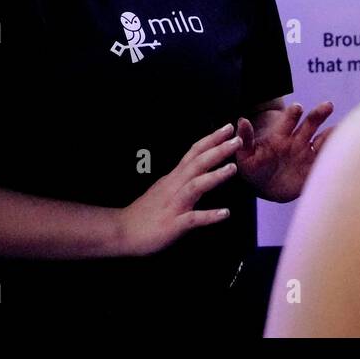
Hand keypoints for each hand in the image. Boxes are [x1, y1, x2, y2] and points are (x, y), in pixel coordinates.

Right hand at [116, 123, 242, 256]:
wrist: (122, 231)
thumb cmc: (143, 212)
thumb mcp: (162, 188)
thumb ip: (178, 179)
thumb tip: (194, 170)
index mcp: (173, 178)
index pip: (194, 152)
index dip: (211, 139)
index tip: (227, 127)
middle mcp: (174, 186)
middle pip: (197, 163)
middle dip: (218, 150)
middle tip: (237, 139)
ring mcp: (174, 205)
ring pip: (196, 186)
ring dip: (215, 176)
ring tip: (233, 168)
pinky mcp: (173, 224)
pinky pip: (193, 219)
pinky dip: (209, 215)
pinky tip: (225, 213)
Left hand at [235, 101, 334, 201]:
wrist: (265, 187)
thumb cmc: (254, 168)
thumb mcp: (245, 155)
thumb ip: (245, 139)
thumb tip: (241, 120)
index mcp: (280, 136)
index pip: (288, 120)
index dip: (293, 114)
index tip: (298, 107)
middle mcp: (297, 140)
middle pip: (311, 123)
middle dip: (319, 114)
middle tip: (327, 105)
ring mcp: (308, 153)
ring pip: (324, 140)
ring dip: (333, 134)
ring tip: (343, 129)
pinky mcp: (314, 169)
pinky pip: (327, 162)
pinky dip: (337, 158)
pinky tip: (347, 155)